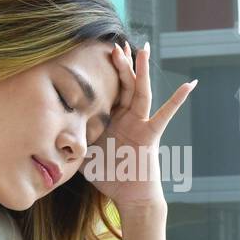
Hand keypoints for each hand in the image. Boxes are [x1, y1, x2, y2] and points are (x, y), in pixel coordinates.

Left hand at [84, 40, 195, 211]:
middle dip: (121, 64)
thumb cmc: (110, 177)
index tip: (97, 52)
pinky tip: (189, 84)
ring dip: (142, 71)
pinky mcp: (151, 134)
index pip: (107, 90)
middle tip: (117, 43)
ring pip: (141, 92)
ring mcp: (140, 123)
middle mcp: (127, 117)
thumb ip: (73, 141)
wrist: (131, 196)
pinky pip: (165, 114)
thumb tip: (51, 134)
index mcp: (111, 119)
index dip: (104, 73)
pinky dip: (177, 100)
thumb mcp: (84, 155)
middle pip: (125, 84)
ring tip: (143, 49)